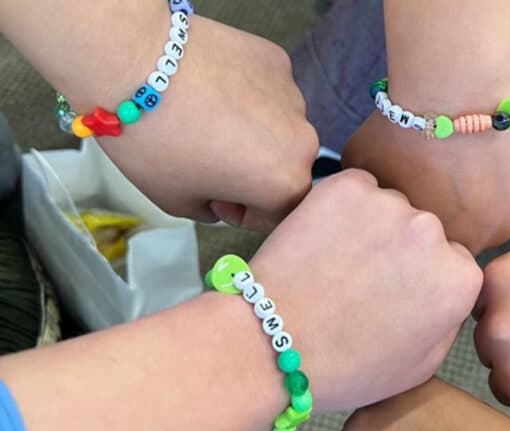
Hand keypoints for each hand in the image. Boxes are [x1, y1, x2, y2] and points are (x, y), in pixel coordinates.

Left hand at [97, 16, 318, 229]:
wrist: (130, 62)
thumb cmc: (153, 138)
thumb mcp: (177, 203)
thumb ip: (213, 211)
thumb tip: (224, 196)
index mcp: (285, 184)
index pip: (277, 212)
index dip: (242, 212)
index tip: (216, 200)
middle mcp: (302, 141)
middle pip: (283, 167)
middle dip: (251, 170)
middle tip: (206, 158)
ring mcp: (292, 96)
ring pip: (277, 127)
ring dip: (251, 131)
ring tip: (204, 120)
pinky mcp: (276, 61)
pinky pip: (267, 90)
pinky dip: (245, 95)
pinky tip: (210, 91)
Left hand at [249, 170, 481, 412]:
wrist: (272, 344)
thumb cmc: (347, 366)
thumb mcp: (421, 365)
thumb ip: (447, 322)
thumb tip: (444, 292)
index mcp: (459, 278)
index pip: (455, 263)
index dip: (424, 280)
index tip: (398, 294)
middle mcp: (433, 232)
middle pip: (426, 232)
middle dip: (403, 251)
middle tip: (365, 281)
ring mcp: (388, 204)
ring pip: (390, 208)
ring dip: (374, 227)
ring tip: (339, 263)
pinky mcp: (346, 186)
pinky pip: (357, 189)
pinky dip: (344, 208)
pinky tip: (323, 242)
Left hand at [342, 104, 509, 254]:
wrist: (451, 92)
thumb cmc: (400, 130)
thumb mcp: (362, 171)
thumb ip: (370, 201)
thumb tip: (368, 210)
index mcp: (424, 249)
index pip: (427, 252)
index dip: (424, 226)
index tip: (424, 196)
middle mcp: (465, 248)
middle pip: (463, 242)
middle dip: (456, 219)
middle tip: (450, 181)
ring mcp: (502, 233)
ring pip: (493, 226)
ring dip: (486, 207)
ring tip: (474, 170)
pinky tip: (495, 163)